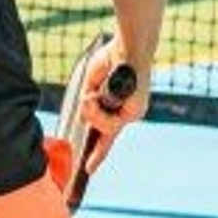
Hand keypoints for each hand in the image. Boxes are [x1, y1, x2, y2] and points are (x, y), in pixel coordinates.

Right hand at [79, 39, 149, 175]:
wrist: (128, 48)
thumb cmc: (111, 60)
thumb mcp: (91, 83)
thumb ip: (88, 103)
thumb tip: (83, 118)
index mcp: (118, 107)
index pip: (106, 136)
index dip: (97, 153)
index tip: (87, 169)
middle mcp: (127, 114)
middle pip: (102, 133)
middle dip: (91, 122)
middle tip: (88, 107)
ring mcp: (132, 114)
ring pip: (104, 128)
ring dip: (92, 112)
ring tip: (92, 94)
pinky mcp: (134, 113)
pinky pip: (109, 123)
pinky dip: (98, 111)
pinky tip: (98, 96)